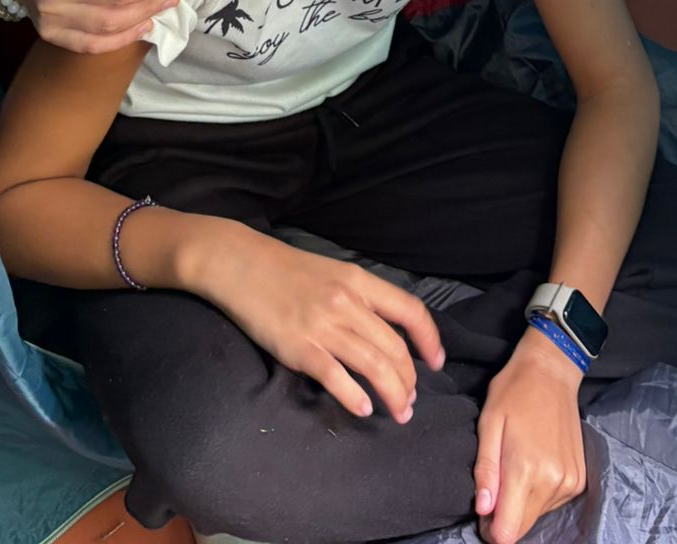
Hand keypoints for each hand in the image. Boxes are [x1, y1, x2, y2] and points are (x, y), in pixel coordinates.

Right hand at [184, 219, 444, 424]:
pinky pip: (337, 377)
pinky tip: (363, 408)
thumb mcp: (332, 273)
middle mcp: (347, 303)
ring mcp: (323, 326)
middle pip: (395, 348)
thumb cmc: (285, 270)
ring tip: (399, 412)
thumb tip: (384, 330)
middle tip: (412, 400)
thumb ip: (359, 298)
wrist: (239, 264)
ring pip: (374, 366)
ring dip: (393, 394)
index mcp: (358, 281)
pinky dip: (355, 397)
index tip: (436, 362)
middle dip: (410, 380)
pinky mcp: (299, 347)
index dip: (429, 340)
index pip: (410, 311)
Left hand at [474, 327, 586, 543]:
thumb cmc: (514, 391)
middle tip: (495, 484)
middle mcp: (553, 482)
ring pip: (538, 515)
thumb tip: (483, 510)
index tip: (484, 510)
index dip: (491, 530)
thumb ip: (486, 470)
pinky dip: (540, 492)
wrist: (553, 371)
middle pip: (523, 527)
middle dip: (505, 516)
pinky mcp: (579, 479)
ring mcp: (570, 482)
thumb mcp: (489, 423)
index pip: (509, 532)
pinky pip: (552, 502)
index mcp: (526, 470)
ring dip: (523, 501)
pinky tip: (534, 464)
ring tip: (516, 464)